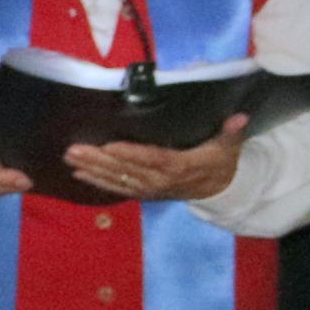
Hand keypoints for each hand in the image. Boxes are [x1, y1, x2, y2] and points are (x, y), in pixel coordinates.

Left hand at [65, 112, 248, 206]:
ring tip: (70, 159)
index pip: (152, 159)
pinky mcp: (144, 192)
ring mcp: (150, 189)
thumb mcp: (229, 146)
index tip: (108, 146)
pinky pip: (118, 189)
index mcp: (180, 166)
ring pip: (118, 180)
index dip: (130, 154)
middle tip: (74, 149)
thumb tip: (239, 117)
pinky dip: (98, 182)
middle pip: (127, 170)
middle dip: (99, 160)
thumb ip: (231, 131)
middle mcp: (161, 180)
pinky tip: (79, 174)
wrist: (220, 189)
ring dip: (93, 170)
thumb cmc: (220, 160)